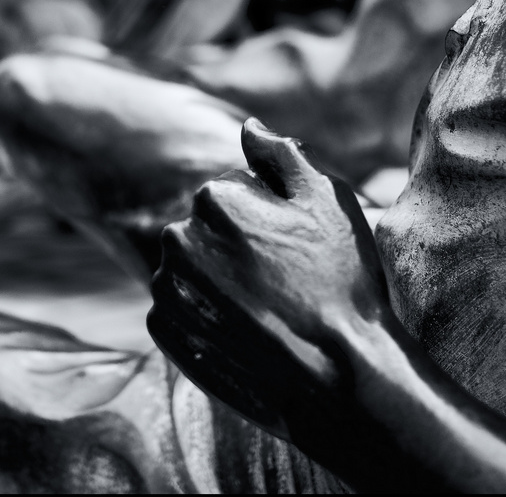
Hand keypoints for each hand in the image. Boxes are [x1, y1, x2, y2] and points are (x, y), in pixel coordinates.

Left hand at [147, 118, 394, 441]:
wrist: (336, 378)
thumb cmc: (340, 282)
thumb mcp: (326, 200)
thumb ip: (281, 153)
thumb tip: (248, 127)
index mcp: (213, 198)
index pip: (233, 191)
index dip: (269, 217)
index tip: (295, 248)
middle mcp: (177, 238)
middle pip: (207, 228)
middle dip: (237, 244)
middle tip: (284, 278)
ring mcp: (167, 288)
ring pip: (190, 266)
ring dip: (218, 279)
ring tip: (266, 306)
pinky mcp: (165, 331)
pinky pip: (180, 307)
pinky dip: (204, 314)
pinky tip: (243, 329)